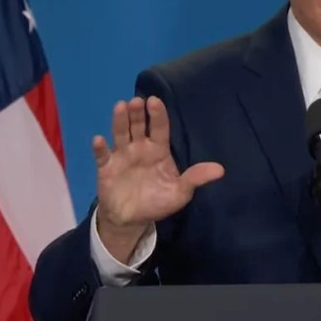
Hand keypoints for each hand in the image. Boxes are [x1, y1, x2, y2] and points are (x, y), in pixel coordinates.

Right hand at [93, 96, 223, 261]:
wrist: (132, 219)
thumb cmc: (157, 201)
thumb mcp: (180, 192)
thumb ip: (196, 178)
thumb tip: (220, 170)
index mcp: (158, 150)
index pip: (160, 128)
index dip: (157, 114)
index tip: (155, 101)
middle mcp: (139, 148)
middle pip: (138, 126)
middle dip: (138, 113)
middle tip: (137, 101)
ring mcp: (121, 156)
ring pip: (120, 134)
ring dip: (120, 121)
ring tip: (120, 106)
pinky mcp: (106, 168)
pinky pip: (102, 156)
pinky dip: (99, 148)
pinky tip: (99, 140)